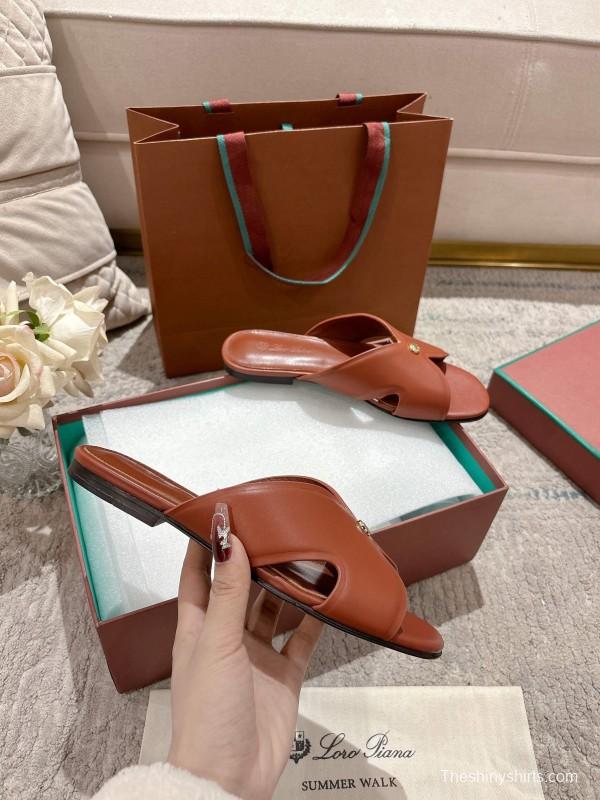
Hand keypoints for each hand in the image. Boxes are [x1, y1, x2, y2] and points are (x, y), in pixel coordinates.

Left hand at [167, 532, 322, 799]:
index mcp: (198, 628)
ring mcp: (257, 656)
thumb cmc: (207, 715)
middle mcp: (226, 637)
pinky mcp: (283, 675)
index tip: (222, 512)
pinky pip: (301, 640)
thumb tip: (228, 541)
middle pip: (241, 587)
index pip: (199, 574)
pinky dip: (314, 619)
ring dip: (287, 585)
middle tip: (276, 527)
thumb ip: (227, 592)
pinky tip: (327, 599)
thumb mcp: (216, 643)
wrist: (230, 779)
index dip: (208, 544)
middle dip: (256, 559)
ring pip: (274, 609)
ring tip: (305, 555)